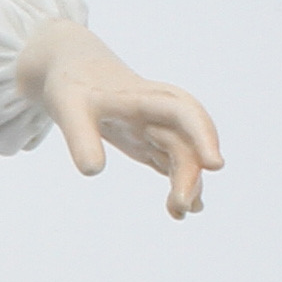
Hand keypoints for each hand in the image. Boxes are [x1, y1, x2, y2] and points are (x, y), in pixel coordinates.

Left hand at [20, 22, 221, 218]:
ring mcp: (157, 126)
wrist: (73, 69)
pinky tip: (177, 210)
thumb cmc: (71, 86)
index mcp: (144, 97)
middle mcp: (159, 111)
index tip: (214, 165)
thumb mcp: (68, 109)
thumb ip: (80, 138)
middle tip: (183, 207)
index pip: (183, 113)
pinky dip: (177, 183)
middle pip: (187, 141)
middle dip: (191, 173)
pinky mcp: (150, 140)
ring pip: (183, 154)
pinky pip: (172, 162)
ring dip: (187, 183)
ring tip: (181, 213)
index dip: (202, 136)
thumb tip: (93, 171)